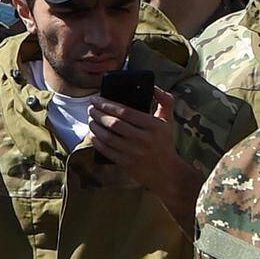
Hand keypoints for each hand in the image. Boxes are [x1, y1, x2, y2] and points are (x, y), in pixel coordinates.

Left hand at [87, 89, 203, 222]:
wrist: (167, 171)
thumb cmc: (164, 142)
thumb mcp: (168, 120)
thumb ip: (165, 101)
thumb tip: (153, 87)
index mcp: (153, 125)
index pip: (125, 112)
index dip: (107, 105)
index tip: (96, 99)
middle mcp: (144, 139)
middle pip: (114, 124)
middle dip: (98, 114)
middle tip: (91, 109)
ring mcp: (135, 152)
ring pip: (108, 137)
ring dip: (95, 127)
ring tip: (91, 120)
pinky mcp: (127, 163)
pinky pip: (107, 151)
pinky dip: (97, 142)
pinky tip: (93, 134)